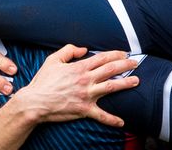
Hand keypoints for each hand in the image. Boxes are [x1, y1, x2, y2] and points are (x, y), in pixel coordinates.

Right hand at [16, 46, 139, 126]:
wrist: (34, 102)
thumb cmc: (43, 81)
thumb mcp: (53, 60)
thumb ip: (69, 50)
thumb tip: (84, 49)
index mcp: (79, 68)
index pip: (103, 58)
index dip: (116, 54)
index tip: (124, 53)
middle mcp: (86, 80)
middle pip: (111, 70)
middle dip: (126, 65)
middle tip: (135, 63)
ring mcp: (86, 95)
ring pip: (111, 87)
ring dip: (126, 84)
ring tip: (137, 81)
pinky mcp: (84, 110)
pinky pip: (101, 115)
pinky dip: (112, 119)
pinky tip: (122, 122)